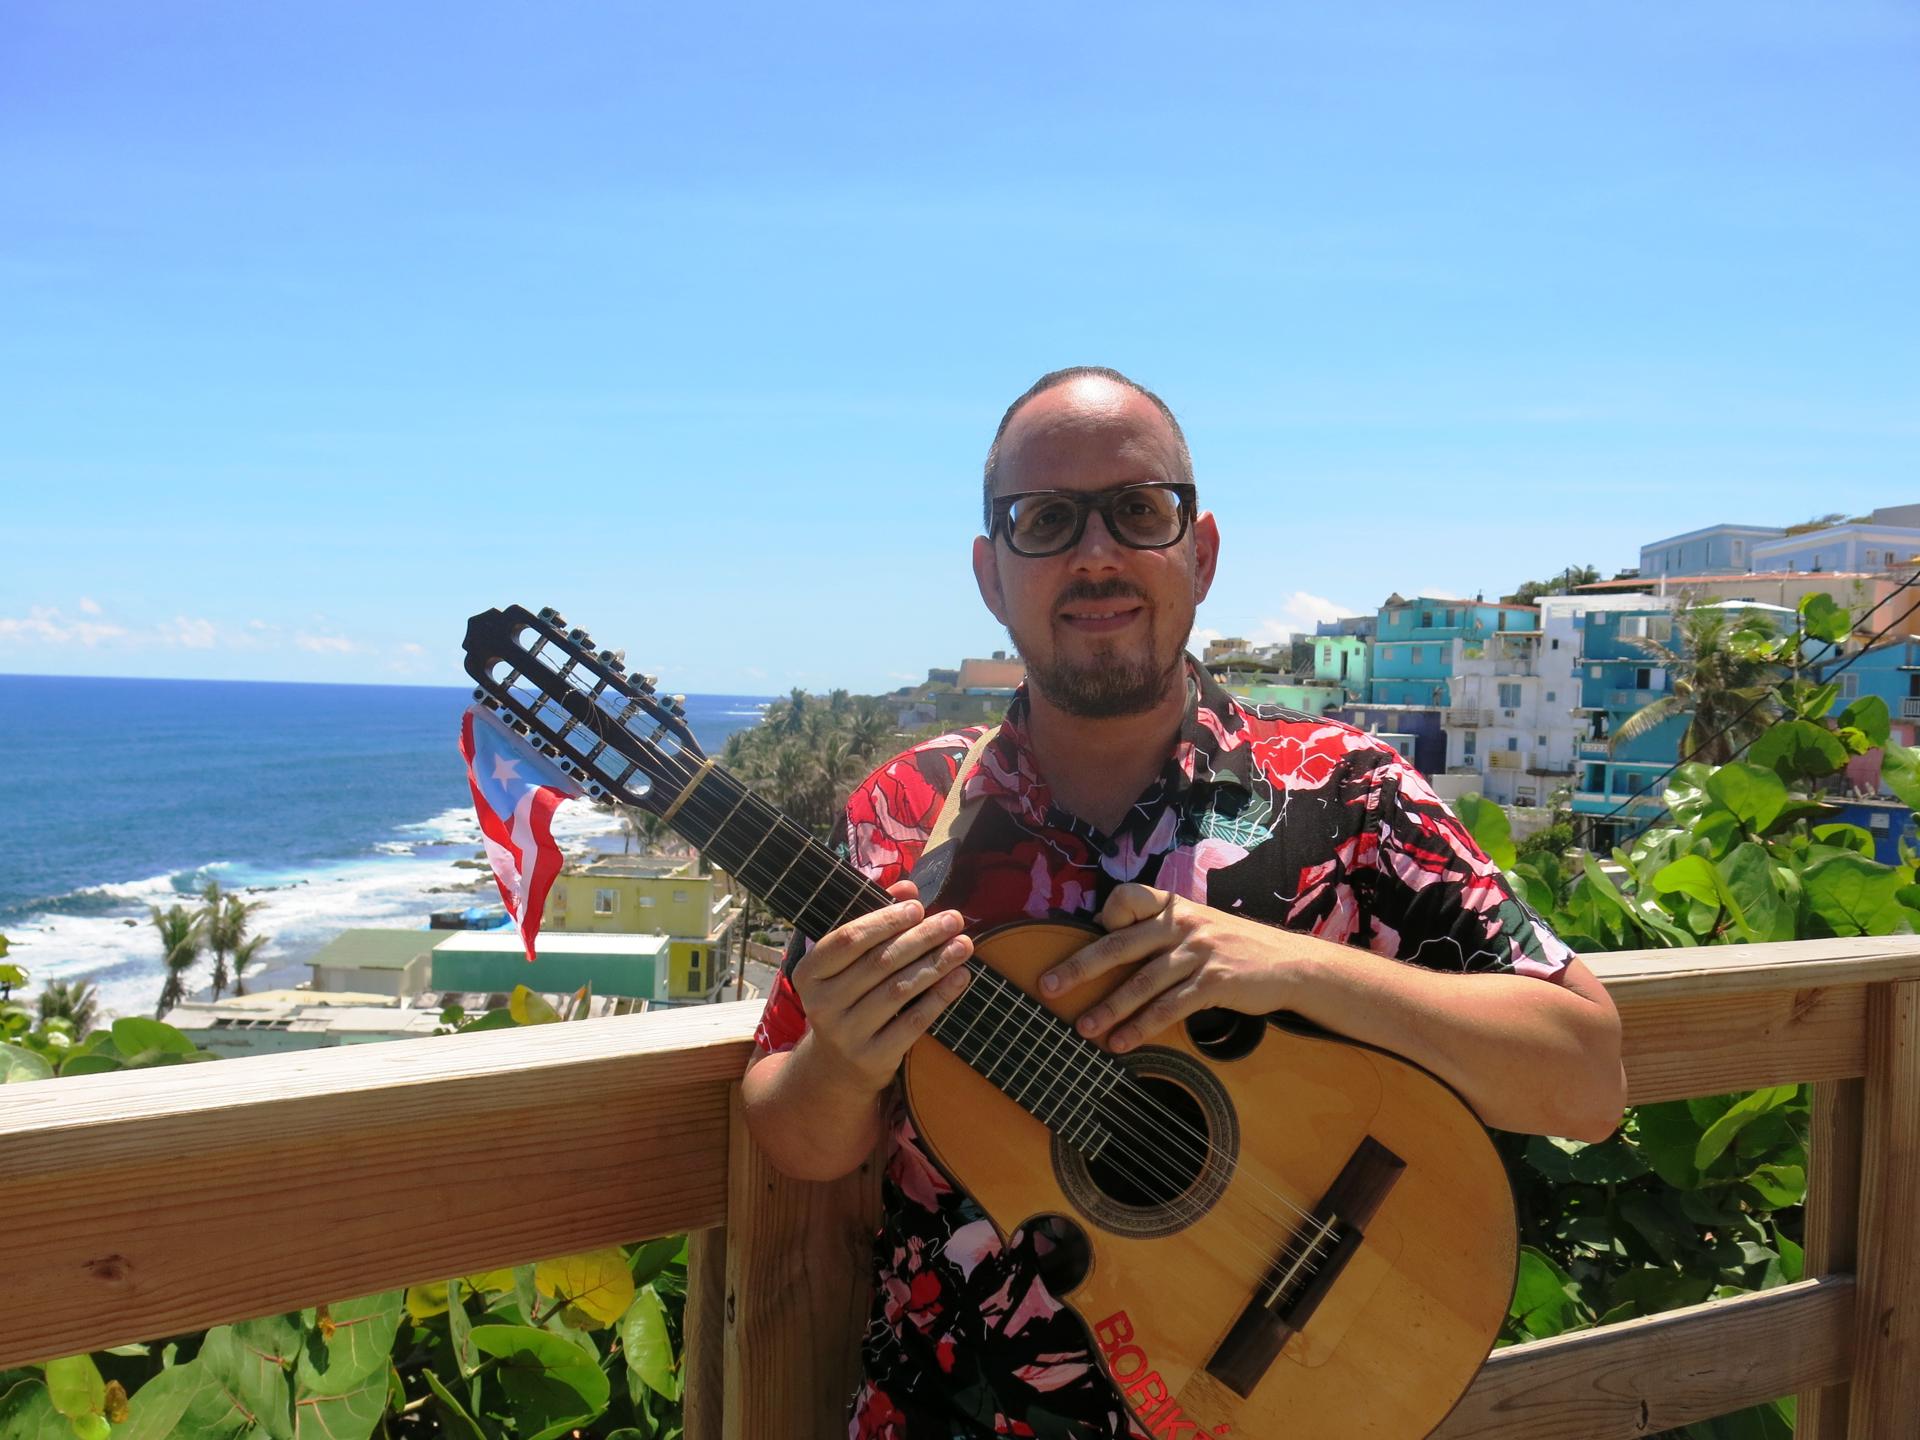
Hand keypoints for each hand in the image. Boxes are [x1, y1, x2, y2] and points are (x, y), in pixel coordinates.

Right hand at [790, 880, 972, 1096]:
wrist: (836, 1067)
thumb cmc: (847, 997)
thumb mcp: (848, 963)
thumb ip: (875, 921)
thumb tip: (908, 888)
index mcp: (808, 973)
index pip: (848, 939)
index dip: (885, 921)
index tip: (918, 907)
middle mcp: (821, 1004)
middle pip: (879, 963)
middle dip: (921, 937)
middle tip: (953, 920)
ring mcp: (846, 1034)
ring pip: (899, 990)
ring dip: (936, 964)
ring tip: (964, 944)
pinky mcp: (873, 1057)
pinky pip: (913, 1021)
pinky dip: (940, 997)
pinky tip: (960, 977)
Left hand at [1040, 883, 1293, 1052]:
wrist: (1290, 963)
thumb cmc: (1235, 947)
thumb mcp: (1199, 924)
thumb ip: (1160, 928)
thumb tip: (1108, 939)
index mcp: (1175, 907)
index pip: (1128, 897)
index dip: (1107, 914)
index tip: (1094, 930)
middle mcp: (1182, 924)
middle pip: (1120, 944)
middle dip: (1080, 967)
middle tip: (1048, 986)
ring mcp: (1199, 952)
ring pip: (1142, 982)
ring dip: (1109, 1008)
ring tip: (1084, 1028)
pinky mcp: (1214, 982)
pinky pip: (1170, 1007)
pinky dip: (1143, 1027)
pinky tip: (1123, 1042)